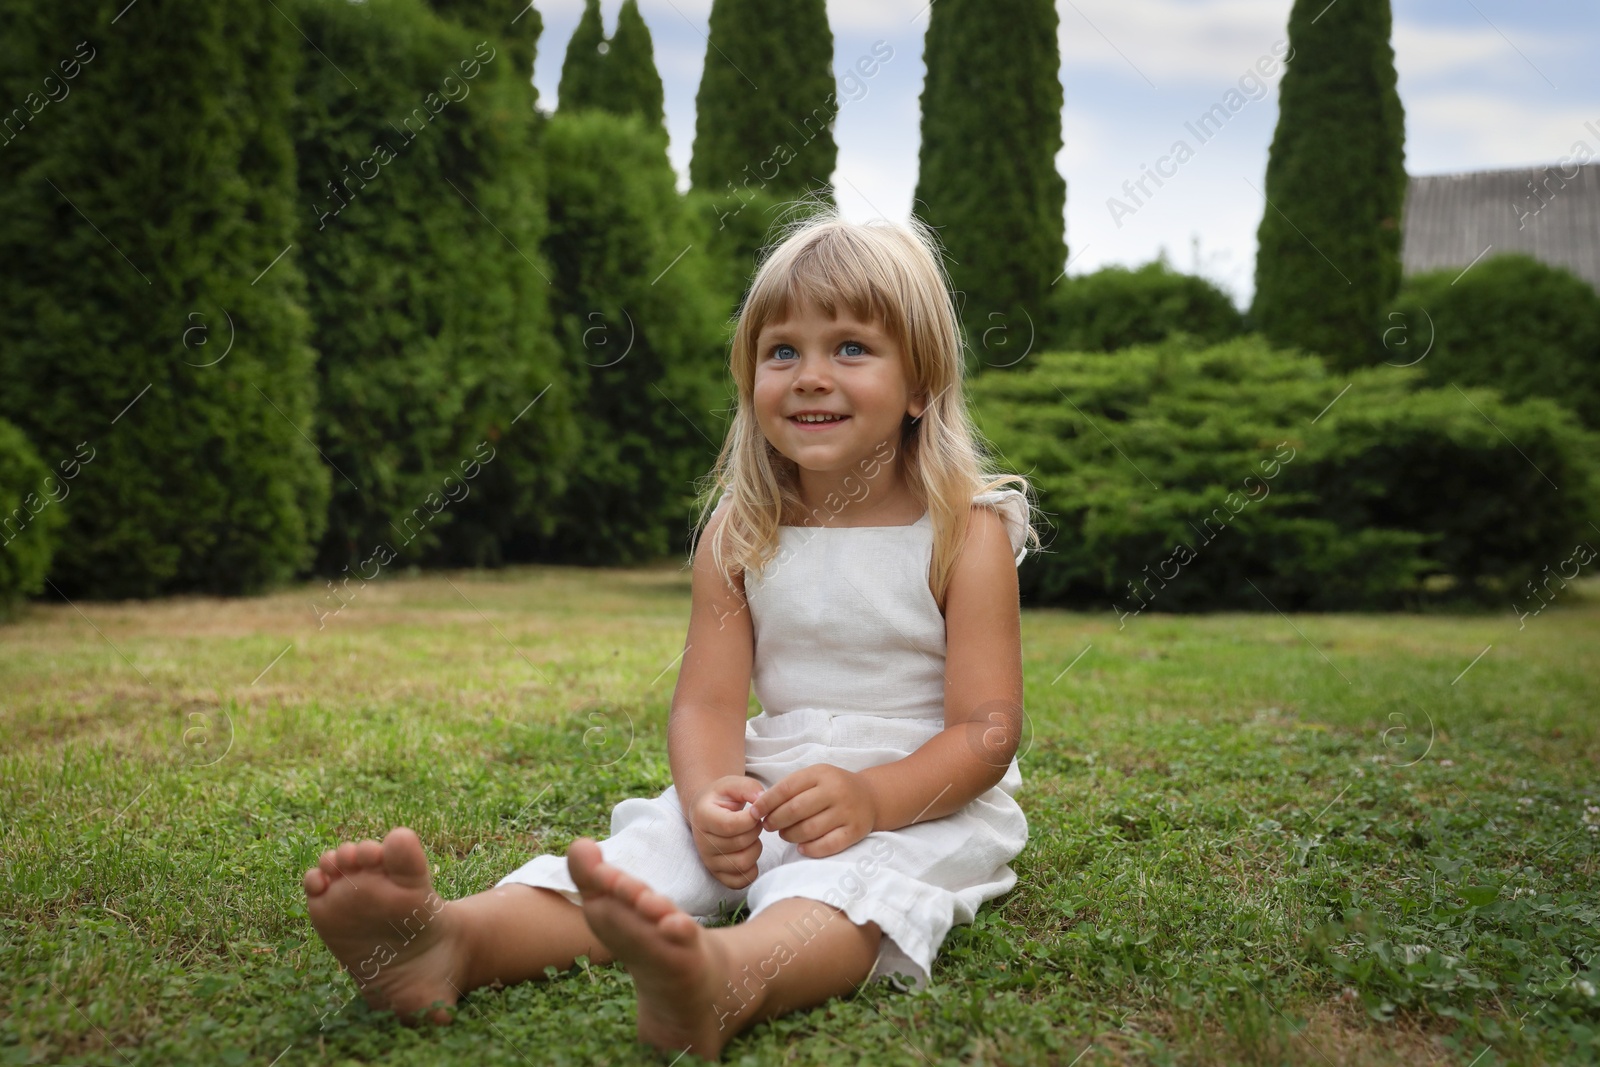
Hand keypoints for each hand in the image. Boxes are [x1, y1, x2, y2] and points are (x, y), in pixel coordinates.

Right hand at [686, 776, 764, 888]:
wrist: (708, 811)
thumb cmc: (723, 797)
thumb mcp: (733, 783)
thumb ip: (749, 788)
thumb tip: (763, 801)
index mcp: (702, 816)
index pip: (730, 825)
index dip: (751, 819)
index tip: (756, 811)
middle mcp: (701, 842)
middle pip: (740, 843)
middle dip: (756, 830)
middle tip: (755, 822)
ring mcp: (708, 861)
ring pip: (743, 864)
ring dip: (756, 848)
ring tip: (752, 836)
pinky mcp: (717, 875)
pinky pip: (741, 881)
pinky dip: (752, 868)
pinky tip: (749, 851)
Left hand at [752, 764, 877, 857]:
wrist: (870, 796)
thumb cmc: (832, 787)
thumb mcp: (814, 777)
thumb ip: (788, 788)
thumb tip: (758, 806)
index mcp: (821, 773)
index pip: (786, 788)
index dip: (766, 802)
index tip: (754, 812)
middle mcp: (835, 790)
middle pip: (796, 810)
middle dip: (776, 821)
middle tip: (768, 826)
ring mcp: (847, 811)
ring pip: (809, 829)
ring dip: (790, 836)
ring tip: (785, 835)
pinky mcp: (855, 831)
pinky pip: (828, 845)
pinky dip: (810, 849)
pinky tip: (801, 848)